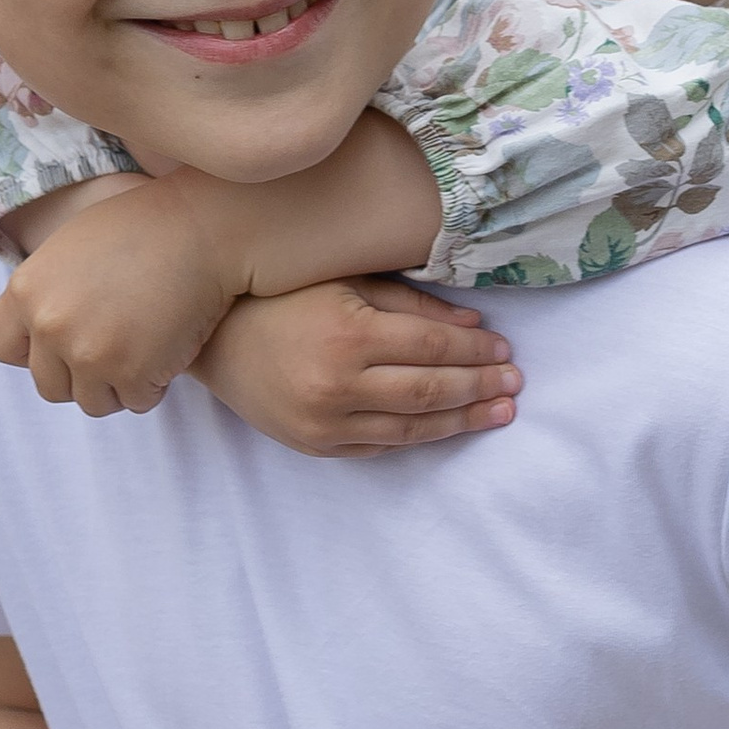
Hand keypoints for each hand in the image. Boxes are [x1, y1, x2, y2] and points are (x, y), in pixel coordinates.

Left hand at [0, 179, 233, 416]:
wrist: (202, 229)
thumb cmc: (143, 229)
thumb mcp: (69, 249)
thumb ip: (45, 294)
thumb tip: (37, 337)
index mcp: (25, 291)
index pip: (4, 348)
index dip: (36, 351)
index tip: (65, 342)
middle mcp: (49, 325)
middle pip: (49, 386)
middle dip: (82, 376)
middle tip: (116, 350)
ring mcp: (89, 353)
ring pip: (92, 402)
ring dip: (118, 386)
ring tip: (143, 352)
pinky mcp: (132, 373)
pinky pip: (136, 402)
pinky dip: (153, 386)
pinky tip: (168, 351)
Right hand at [194, 279, 521, 455]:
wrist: (213, 340)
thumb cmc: (281, 297)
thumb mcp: (346, 281)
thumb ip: (411, 305)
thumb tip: (474, 329)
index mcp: (349, 335)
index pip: (433, 350)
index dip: (476, 353)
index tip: (506, 351)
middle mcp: (338, 385)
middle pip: (430, 392)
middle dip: (479, 389)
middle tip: (515, 385)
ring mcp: (325, 423)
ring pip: (411, 428)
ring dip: (461, 421)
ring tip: (498, 412)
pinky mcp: (315, 445)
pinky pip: (379, 446)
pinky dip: (417, 436)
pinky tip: (446, 426)